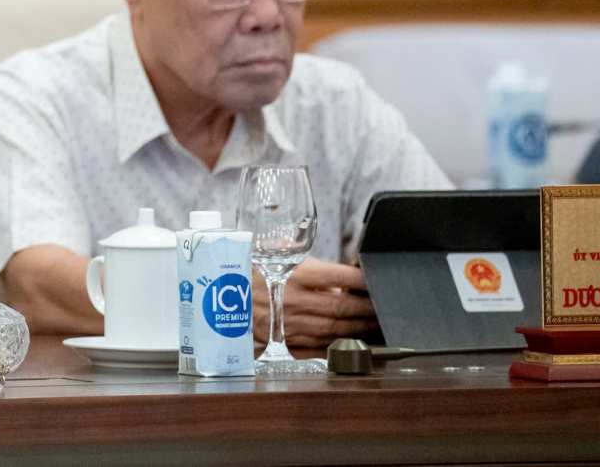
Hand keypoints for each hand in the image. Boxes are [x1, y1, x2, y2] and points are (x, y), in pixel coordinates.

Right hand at [250, 258, 377, 350]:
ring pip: (335, 329)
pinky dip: (339, 343)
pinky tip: (352, 340)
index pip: (340, 277)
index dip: (363, 280)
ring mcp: (291, 325)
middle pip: (342, 307)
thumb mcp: (271, 253)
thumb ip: (303, 257)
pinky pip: (320, 346)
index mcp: (294, 274)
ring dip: (360, 328)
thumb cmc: (245, 271)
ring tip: (376, 323)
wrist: (215, 299)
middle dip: (368, 308)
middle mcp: (295, 301)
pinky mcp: (286, 343)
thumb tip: (331, 263)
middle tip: (385, 305)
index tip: (375, 279)